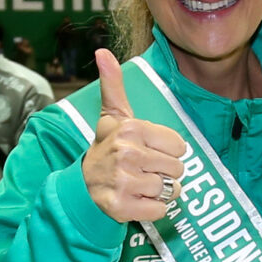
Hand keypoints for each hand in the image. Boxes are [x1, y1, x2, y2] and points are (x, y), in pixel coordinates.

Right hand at [81, 49, 186, 222]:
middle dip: (165, 172)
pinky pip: (160, 210)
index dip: (168, 151)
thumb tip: (102, 51)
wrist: (82, 186)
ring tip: (139, 184)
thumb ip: (113, 84)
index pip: (180, 146)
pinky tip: (136, 200)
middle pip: (178, 169)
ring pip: (170, 190)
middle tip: (144, 169)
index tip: (149, 151)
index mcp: (131, 129)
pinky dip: (152, 209)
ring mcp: (124, 182)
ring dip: (159, 191)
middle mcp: (127, 154)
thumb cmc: (106, 148)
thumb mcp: (112, 116)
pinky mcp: (122, 207)